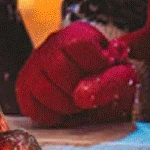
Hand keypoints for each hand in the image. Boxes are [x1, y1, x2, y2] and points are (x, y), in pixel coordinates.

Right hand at [15, 22, 137, 126]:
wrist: (99, 94)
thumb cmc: (110, 82)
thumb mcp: (124, 78)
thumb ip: (112, 81)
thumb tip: (81, 95)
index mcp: (79, 34)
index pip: (80, 44)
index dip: (95, 64)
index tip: (104, 73)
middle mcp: (53, 43)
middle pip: (58, 69)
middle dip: (79, 90)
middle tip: (90, 95)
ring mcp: (35, 63)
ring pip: (42, 88)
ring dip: (65, 105)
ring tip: (77, 104)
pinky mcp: (25, 85)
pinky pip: (30, 105)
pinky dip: (49, 116)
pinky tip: (63, 111)